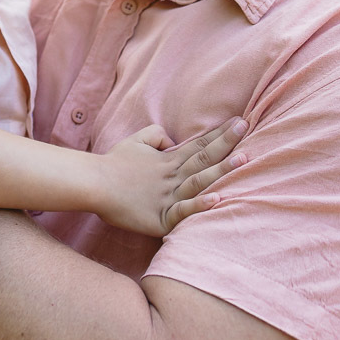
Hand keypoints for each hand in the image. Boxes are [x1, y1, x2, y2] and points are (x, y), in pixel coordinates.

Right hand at [97, 117, 247, 235]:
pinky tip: (217, 200)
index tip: (240, 121)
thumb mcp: (136, 141)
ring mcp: (168, 196)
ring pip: (199, 181)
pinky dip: (200, 206)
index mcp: (168, 160)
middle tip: (245, 127)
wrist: (94, 184)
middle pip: (203, 157)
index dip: (219, 134)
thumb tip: (173, 140)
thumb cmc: (114, 163)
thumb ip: (157, 135)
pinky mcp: (161, 217)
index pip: (199, 145)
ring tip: (242, 159)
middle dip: (226, 143)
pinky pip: (183, 211)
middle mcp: (172, 176)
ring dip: (222, 170)